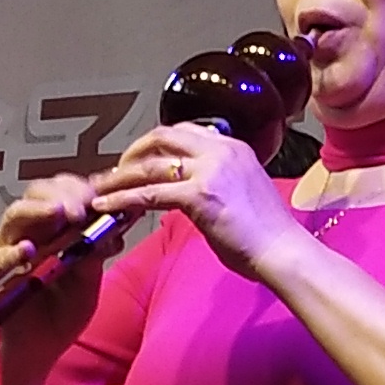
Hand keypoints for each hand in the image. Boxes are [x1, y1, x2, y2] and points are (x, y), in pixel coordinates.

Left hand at [94, 123, 299, 277]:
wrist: (284, 251)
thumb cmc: (268, 234)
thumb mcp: (243, 192)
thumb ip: (217, 182)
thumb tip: (190, 191)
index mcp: (234, 147)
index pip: (186, 132)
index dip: (158, 144)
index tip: (142, 159)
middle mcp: (221, 150)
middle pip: (163, 136)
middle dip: (134, 151)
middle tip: (116, 170)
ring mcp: (210, 171)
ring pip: (150, 164)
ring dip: (120, 176)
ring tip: (100, 188)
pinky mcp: (199, 195)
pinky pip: (149, 193)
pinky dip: (123, 198)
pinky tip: (107, 206)